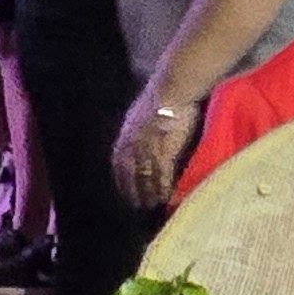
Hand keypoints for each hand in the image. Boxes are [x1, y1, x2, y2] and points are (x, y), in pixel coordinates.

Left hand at [114, 91, 195, 208]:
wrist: (174, 88)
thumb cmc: (164, 93)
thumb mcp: (144, 111)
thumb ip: (141, 126)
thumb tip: (146, 132)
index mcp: (126, 133)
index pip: (120, 162)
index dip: (122, 177)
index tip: (125, 188)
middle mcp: (133, 145)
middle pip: (130, 175)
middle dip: (133, 191)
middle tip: (137, 205)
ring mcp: (148, 150)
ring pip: (145, 179)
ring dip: (148, 194)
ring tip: (152, 206)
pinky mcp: (164, 154)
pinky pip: (162, 177)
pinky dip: (163, 189)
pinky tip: (166, 198)